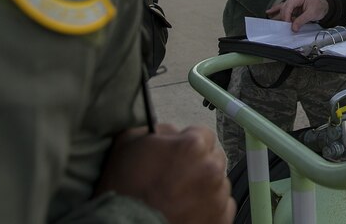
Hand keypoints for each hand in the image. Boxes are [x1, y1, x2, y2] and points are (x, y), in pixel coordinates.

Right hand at [96, 124, 234, 223]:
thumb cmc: (123, 188)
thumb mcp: (130, 141)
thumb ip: (161, 130)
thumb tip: (175, 132)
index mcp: (193, 146)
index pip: (205, 135)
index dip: (189, 145)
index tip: (179, 156)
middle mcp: (211, 169)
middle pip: (214, 159)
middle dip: (199, 165)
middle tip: (177, 179)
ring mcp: (218, 197)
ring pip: (218, 184)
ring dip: (204, 187)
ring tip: (180, 198)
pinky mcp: (220, 220)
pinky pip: (222, 208)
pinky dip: (209, 209)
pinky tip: (187, 211)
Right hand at [265, 0, 328, 31]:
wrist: (325, 5)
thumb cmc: (319, 6)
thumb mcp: (311, 14)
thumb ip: (301, 20)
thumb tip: (293, 27)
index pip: (288, 6)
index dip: (286, 16)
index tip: (287, 24)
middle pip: (285, 8)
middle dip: (283, 17)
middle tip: (282, 27)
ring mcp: (293, 1)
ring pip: (283, 8)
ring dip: (278, 15)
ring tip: (271, 20)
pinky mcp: (293, 5)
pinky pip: (284, 8)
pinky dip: (277, 11)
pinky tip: (270, 12)